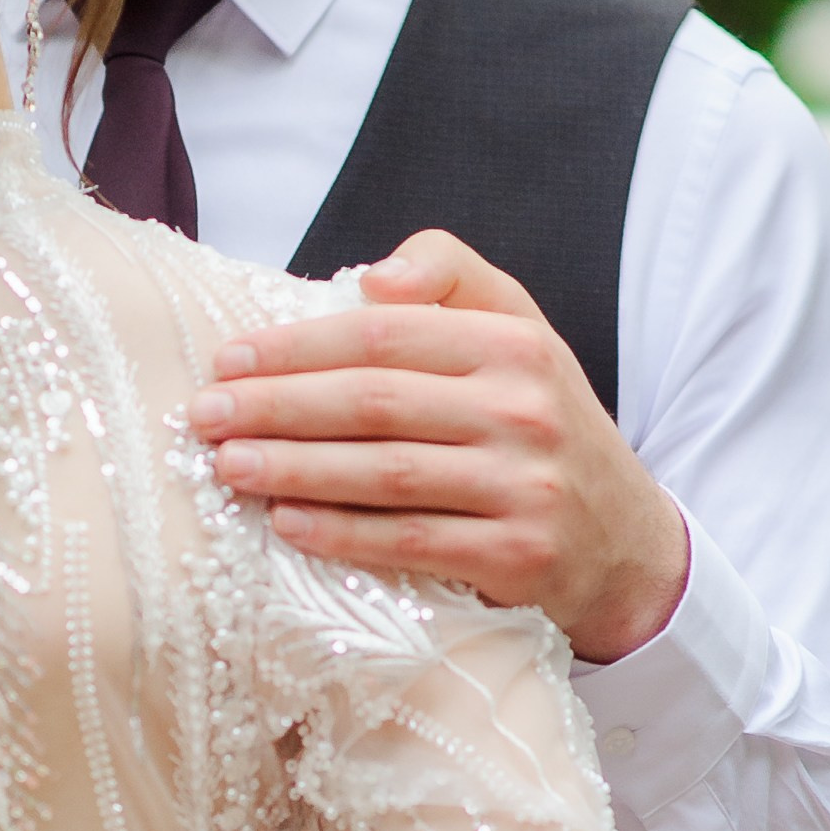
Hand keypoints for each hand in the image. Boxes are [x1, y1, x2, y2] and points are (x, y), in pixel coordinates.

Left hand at [187, 229, 689, 663]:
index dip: (298, 346)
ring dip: (293, 470)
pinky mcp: (516, 555)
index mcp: (514, 344)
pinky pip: (410, 541)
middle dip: (276, 407)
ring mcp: (522, 486)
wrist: (624, 541)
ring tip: (226, 467)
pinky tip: (286, 523)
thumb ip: (450, 276)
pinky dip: (342, 532)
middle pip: (374, 402)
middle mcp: (524, 410)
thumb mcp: (516, 331)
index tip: (227, 358)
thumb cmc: (540, 425)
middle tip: (205, 416)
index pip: (385, 334)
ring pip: (384, 473)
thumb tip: (372, 275)